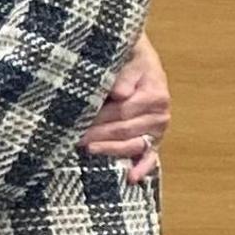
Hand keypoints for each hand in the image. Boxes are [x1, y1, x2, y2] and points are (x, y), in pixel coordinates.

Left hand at [82, 34, 170, 183]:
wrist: (136, 56)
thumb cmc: (129, 56)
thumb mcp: (128, 56)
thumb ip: (124, 73)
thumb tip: (120, 94)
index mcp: (156, 95)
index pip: (122, 111)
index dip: (99, 117)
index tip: (77, 120)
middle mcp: (160, 115)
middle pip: (124, 129)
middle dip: (98, 134)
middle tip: (74, 137)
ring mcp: (157, 130)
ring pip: (132, 145)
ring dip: (110, 150)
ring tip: (88, 150)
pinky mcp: (152, 140)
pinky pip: (149, 157)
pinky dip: (143, 168)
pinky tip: (132, 178)